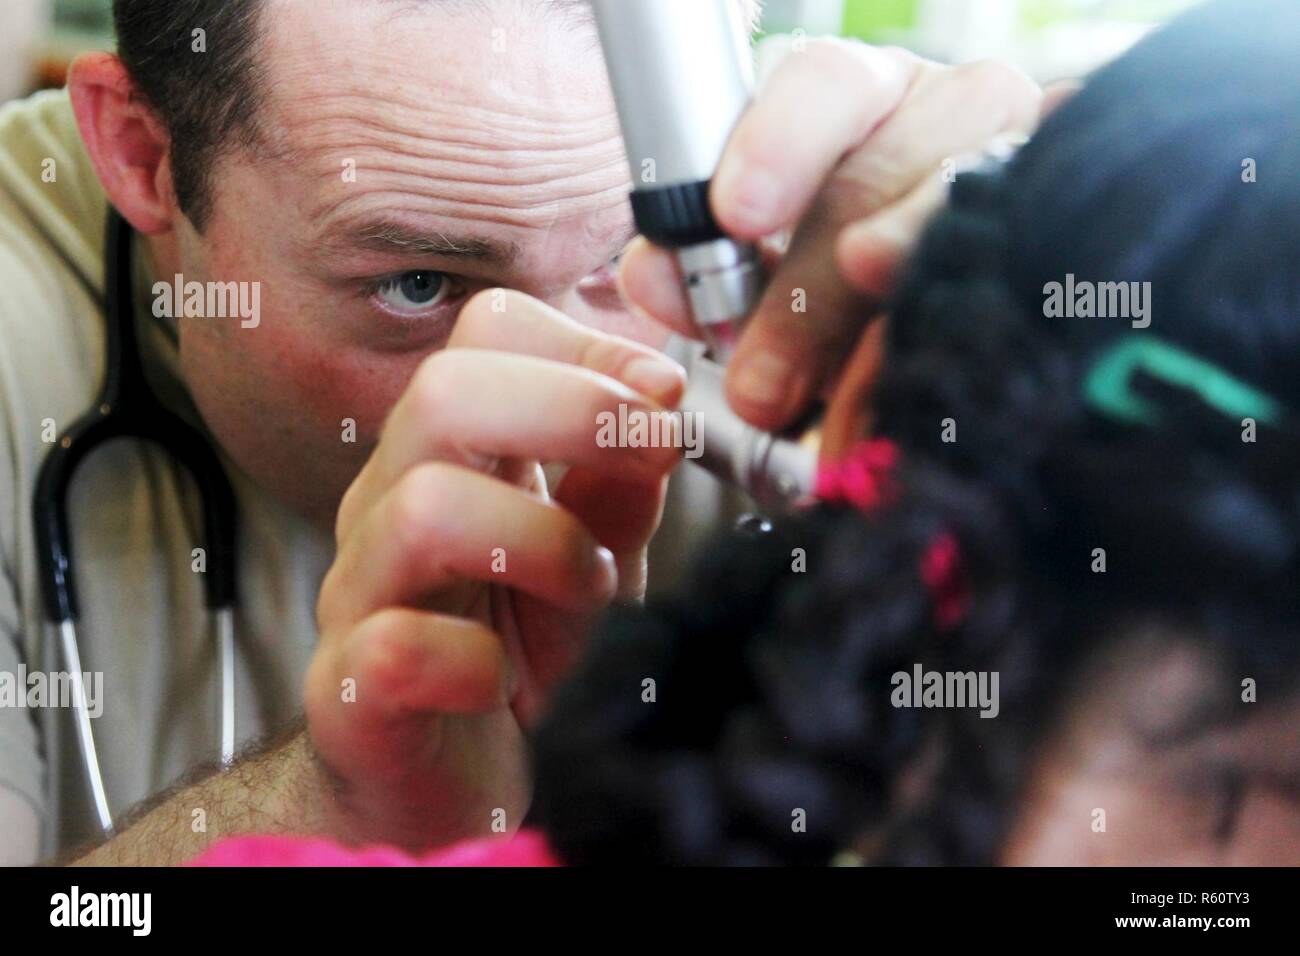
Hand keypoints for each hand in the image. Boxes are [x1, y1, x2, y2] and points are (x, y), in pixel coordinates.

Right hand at [304, 290, 684, 848]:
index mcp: (456, 456)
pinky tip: (506, 683)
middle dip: (574, 408)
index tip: (663, 399)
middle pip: (444, 391)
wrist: (450, 792)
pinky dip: (475, 664)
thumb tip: (659, 407)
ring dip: (541, 541)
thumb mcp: (595, 568)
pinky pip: (396, 648)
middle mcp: (394, 504)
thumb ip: (622, 494)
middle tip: (656, 455)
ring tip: (589, 592)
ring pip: (422, 507)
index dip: (585, 346)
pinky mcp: (348, 693)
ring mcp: (361, 595)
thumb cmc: (522, 665)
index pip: (488, 334)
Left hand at [619, 40, 1051, 431]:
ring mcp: (1022, 166)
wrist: (971, 305)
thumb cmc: (841, 283)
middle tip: (759, 386)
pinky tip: (923, 398)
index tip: (736, 216)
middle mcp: (951, 109)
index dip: (780, 142)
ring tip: (840, 399)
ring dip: (882, 324)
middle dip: (805, 294)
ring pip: (953, 231)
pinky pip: (1024, 283)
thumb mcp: (763, 273)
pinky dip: (959, 346)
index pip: (828, 82)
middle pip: (880, 175)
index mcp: (864, 98)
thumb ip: (701, 271)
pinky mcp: (1068, 234)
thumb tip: (652, 274)